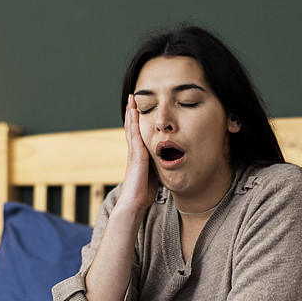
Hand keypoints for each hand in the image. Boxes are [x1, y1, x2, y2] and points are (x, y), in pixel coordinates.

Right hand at [118, 94, 158, 214]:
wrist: (134, 203)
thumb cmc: (144, 193)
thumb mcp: (155, 176)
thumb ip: (159, 167)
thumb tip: (170, 164)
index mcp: (139, 156)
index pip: (138, 134)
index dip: (137, 122)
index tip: (139, 109)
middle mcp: (134, 152)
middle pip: (132, 127)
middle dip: (132, 112)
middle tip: (132, 98)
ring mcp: (133, 152)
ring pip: (131, 128)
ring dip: (131, 112)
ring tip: (131, 99)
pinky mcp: (136, 155)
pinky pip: (134, 135)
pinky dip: (133, 122)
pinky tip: (134, 111)